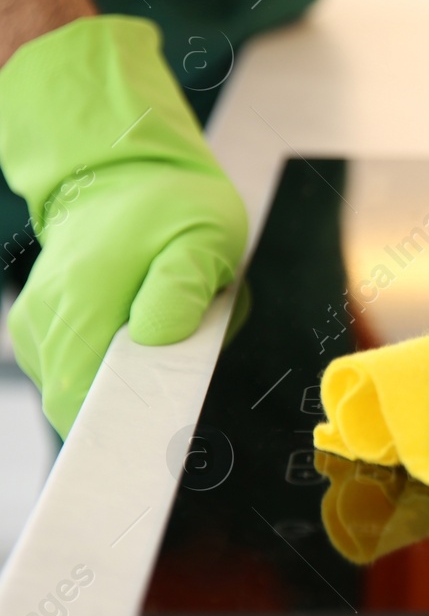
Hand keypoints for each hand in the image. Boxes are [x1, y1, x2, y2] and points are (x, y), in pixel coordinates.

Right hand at [0, 17, 246, 433]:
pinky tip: (139, 338)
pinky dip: (110, 369)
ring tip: (164, 338)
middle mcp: (47, 321)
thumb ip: (183, 286)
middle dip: (136, 405)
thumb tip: (156, 336)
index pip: (85, 400)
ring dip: (125, 384)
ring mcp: (37, 327)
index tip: (162, 440)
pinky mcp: (40, 331)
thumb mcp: (203, 235)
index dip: (124, 432)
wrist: (122, 175)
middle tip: (183, 375)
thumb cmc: (171, 206)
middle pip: (81, 407)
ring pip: (78, 393)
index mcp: (84, 301)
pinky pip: (75, 373)